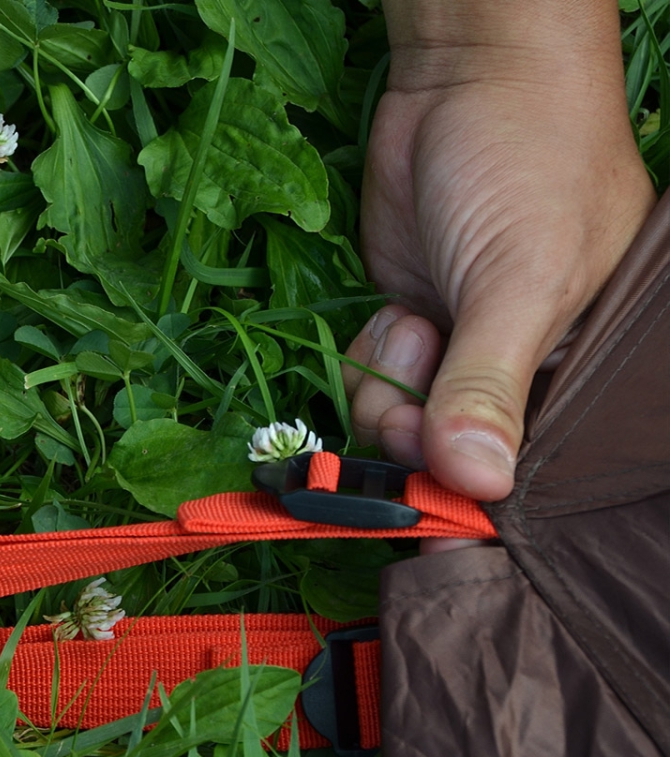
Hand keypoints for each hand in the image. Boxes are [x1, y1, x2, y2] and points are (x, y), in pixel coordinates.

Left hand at [346, 3, 655, 500]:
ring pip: (399, 427)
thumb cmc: (527, 167)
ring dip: (386, 389)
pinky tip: (391, 312)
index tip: (427, 486)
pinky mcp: (407, 325)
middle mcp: (517, 374)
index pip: (521, 468)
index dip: (469, 488)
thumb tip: (478, 481)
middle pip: (447, 458)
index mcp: (578, 374)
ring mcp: (456, 352)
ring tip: (412, 322)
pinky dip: (368, 360)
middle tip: (412, 377)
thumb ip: (489, 384)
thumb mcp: (520, 282)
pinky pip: (373, 383)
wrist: (466, 79)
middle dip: (415, 432)